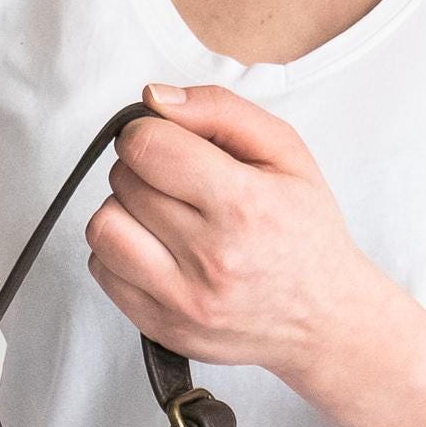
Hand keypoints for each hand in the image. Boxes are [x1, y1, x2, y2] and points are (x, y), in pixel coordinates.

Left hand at [82, 83, 381, 384]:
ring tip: (161, 215)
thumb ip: (220, 110)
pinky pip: (103, 271)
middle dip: (142, 170)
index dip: (149, 133)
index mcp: (243, 205)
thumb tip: (153, 98)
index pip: (148, 148)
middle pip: (124, 183)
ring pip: (103, 228)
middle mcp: (210, 258)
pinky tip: (156, 249)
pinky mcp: (163, 328)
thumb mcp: (285, 152)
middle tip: (177, 182)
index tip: (167, 143)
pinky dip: (120, 252)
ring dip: (123, 211)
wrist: (323, 318)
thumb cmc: (305, 230)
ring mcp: (183, 300)